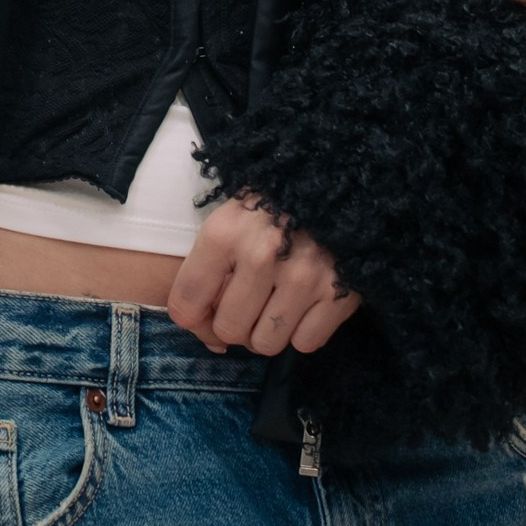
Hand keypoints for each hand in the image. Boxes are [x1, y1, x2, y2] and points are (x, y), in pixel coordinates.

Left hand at [168, 196, 361, 356]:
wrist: (338, 181)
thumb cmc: (276, 202)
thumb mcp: (231, 219)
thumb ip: (209, 271)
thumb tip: (210, 336)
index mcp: (225, 232)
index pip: (186, 305)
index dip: (194, 319)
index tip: (207, 313)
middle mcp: (262, 255)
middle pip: (229, 330)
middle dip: (235, 324)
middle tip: (249, 303)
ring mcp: (303, 275)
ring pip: (266, 343)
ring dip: (269, 330)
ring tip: (278, 301)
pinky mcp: (338, 292)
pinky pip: (305, 343)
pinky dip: (304, 330)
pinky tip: (306, 303)